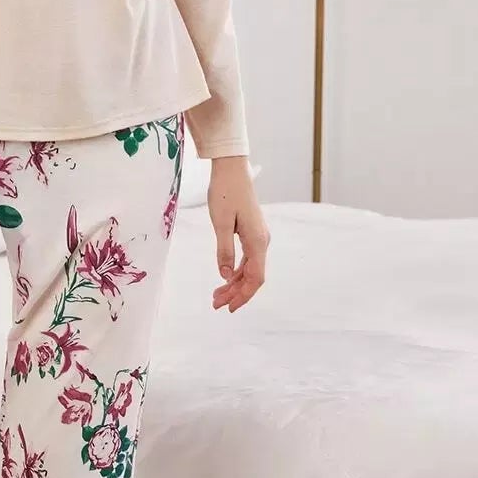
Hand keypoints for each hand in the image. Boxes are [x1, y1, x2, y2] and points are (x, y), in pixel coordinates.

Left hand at [206, 155, 268, 312]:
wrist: (231, 170)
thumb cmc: (225, 192)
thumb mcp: (220, 222)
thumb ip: (224, 250)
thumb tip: (224, 275)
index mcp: (257, 241)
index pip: (255, 278)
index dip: (243, 296)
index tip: (228, 308)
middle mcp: (262, 241)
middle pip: (252, 276)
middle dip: (236, 293)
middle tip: (216, 304)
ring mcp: (258, 237)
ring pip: (249, 269)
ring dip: (234, 283)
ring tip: (216, 295)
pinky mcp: (251, 232)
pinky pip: (247, 259)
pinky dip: (235, 270)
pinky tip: (224, 277)